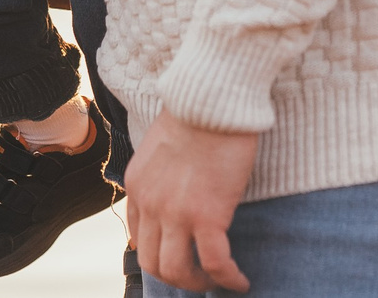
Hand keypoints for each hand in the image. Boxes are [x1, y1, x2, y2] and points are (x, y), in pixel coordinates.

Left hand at [126, 115, 257, 291]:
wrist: (211, 98)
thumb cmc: (196, 111)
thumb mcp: (160, 144)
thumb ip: (160, 171)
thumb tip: (175, 185)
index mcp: (137, 186)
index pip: (138, 238)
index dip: (160, 254)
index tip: (182, 256)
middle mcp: (150, 205)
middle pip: (153, 264)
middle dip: (177, 277)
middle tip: (200, 276)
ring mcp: (177, 213)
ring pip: (178, 271)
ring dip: (199, 283)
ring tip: (218, 280)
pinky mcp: (208, 216)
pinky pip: (216, 263)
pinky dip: (228, 278)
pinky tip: (240, 281)